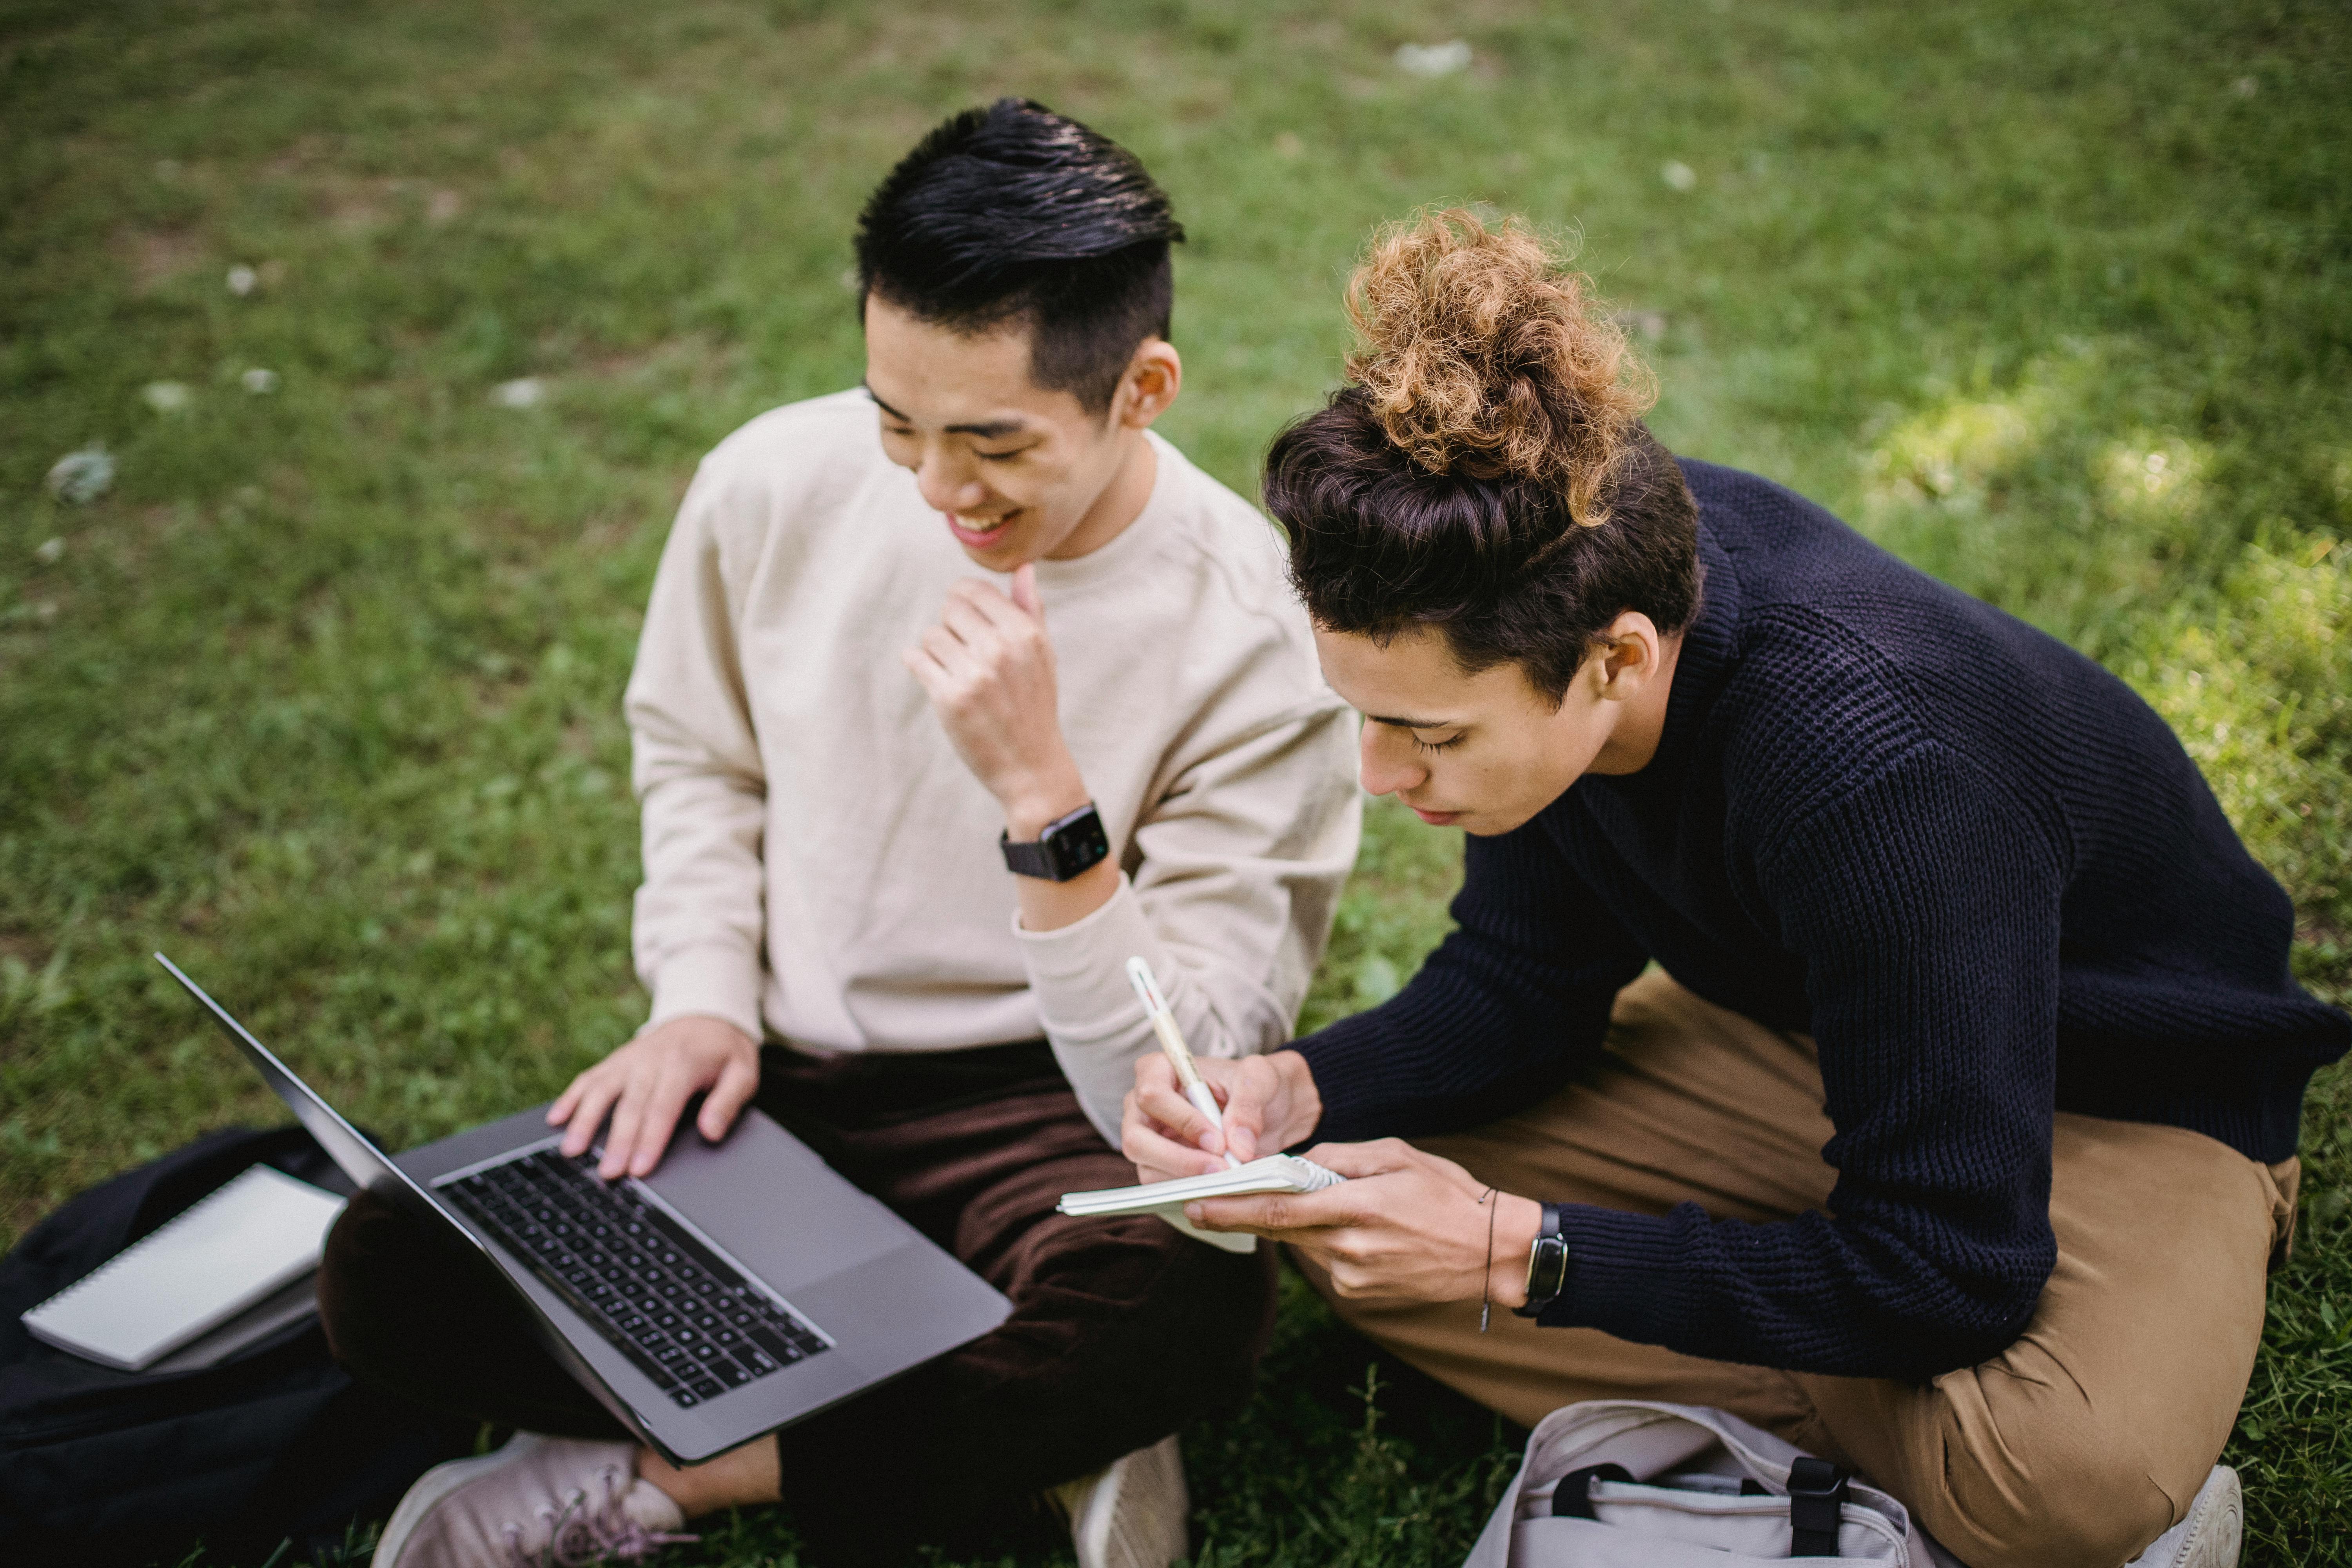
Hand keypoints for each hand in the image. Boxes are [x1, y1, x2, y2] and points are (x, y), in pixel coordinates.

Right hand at [547, 1014, 759, 1179]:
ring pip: (601, 1090)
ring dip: (584, 1121)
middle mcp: (650, 1060)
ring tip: (571, 1151)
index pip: (663, 1107)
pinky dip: (570, 1097)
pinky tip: (556, 1119)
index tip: (639, 1169)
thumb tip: (711, 1132)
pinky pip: (589, 1078)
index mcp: (683, 1064)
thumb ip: (728, 1102)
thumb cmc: (725, 1051)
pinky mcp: (616, 1060)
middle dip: (617, 1141)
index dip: (650, 1140)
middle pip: (630, 1105)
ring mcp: (629, 1059)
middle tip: (607, 1173)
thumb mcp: (743, 1072)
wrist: (705, 1014)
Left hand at [902, 564, 1082, 831]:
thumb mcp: (1043, 655)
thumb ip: (1030, 609)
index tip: (965, 621)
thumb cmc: (1035, 705)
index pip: (973, 590)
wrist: (1031, 766)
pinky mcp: (950, 699)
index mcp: (1025, 633)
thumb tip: (1023, 568)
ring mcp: (975, 674)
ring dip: (935, 651)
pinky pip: (915, 659)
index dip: (963, 602)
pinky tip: (936, 679)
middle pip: (949, 609)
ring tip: (954, 671)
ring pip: (930, 634)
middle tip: (963, 653)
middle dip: (951, 627)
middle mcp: (1001, 649)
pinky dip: (919, 666)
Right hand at [1122, 1049, 1322, 1181]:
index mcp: (1157, 1070)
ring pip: (1148, 1171)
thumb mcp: (1260, 1079)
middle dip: (1179, 1161)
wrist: (1267, 1109)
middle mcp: (1141, 1107)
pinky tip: (1221, 1188)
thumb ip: (1249, 1105)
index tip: (1218, 1142)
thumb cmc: (1254, 1084)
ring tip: (1228, 1181)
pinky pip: (1163, 1189)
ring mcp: (1146, 1141)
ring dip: (1188, 1181)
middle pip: (1137, 1140)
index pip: (1153, 1096)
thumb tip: (1238, 1147)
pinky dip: (1192, 1192)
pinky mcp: (1158, 1168)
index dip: (1183, 1121)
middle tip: (1221, 1171)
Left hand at [1184, 1139, 1544, 1307]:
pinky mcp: (1360, 1294)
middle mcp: (1349, 1247)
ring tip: (1319, 1204)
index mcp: (1357, 1206)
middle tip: (1198, 1206)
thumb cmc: (1446, 1193)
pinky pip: (1327, 1262)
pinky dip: (1326, 1243)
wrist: (1492, 1251)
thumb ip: (1338, 1158)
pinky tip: (1357, 1231)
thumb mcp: (1395, 1155)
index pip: (1278, 1210)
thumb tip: (1294, 1164)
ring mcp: (1353, 1276)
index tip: (1194, 1205)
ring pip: (1303, 1244)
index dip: (1231, 1210)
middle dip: (1238, 1217)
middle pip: (1279, 1230)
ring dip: (1294, 1225)